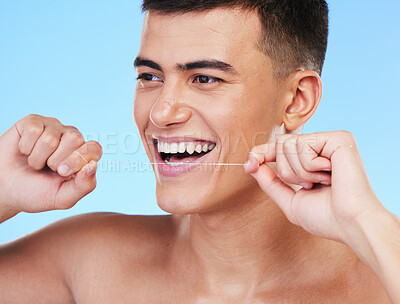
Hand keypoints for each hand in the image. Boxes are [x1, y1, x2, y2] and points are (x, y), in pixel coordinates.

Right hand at [0, 114, 101, 216]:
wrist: (5, 190)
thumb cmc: (36, 193)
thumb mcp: (62, 198)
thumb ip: (84, 185)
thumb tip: (93, 165)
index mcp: (83, 155)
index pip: (94, 148)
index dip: (78, 160)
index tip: (62, 172)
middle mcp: (71, 138)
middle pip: (75, 138)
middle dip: (57, 160)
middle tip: (48, 168)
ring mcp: (53, 128)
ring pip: (50, 138)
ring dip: (37, 157)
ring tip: (35, 163)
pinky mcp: (34, 122)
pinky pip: (33, 130)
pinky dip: (25, 147)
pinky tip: (25, 151)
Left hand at [245, 131, 383, 243]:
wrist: (351, 224)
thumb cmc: (326, 217)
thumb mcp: (290, 200)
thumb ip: (270, 182)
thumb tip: (251, 164)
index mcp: (312, 159)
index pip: (280, 148)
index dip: (262, 153)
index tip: (249, 164)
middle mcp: (322, 146)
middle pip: (280, 144)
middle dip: (286, 171)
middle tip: (308, 185)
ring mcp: (330, 140)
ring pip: (287, 144)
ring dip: (298, 171)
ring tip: (320, 182)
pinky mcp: (339, 138)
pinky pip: (302, 145)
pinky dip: (309, 166)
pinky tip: (329, 174)